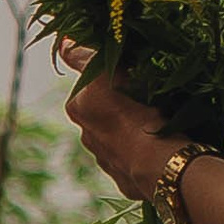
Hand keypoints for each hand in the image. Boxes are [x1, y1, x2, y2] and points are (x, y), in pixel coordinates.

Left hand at [59, 42, 176, 201]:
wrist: (155, 161)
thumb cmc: (129, 111)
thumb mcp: (105, 75)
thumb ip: (83, 59)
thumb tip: (64, 43)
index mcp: (79, 108)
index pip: (91, 85)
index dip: (110, 79)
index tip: (129, 77)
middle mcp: (87, 136)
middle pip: (105, 112)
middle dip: (120, 105)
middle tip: (146, 94)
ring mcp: (106, 161)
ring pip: (119, 137)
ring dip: (132, 129)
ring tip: (158, 119)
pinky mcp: (125, 180)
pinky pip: (134, 158)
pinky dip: (143, 150)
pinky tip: (159, 143)